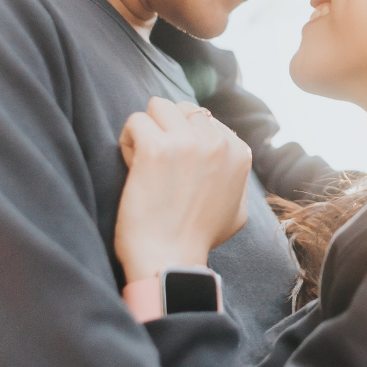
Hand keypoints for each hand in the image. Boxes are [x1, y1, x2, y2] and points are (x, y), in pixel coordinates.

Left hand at [115, 97, 250, 282]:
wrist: (170, 260)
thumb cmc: (197, 240)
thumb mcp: (236, 209)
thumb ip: (234, 178)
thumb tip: (225, 156)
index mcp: (238, 152)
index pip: (205, 119)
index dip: (185, 140)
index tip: (177, 169)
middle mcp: (217, 142)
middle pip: (182, 108)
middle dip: (166, 129)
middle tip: (158, 162)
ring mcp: (187, 143)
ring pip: (158, 106)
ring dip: (147, 130)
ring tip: (143, 160)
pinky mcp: (155, 148)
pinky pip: (135, 121)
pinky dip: (128, 141)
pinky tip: (131, 166)